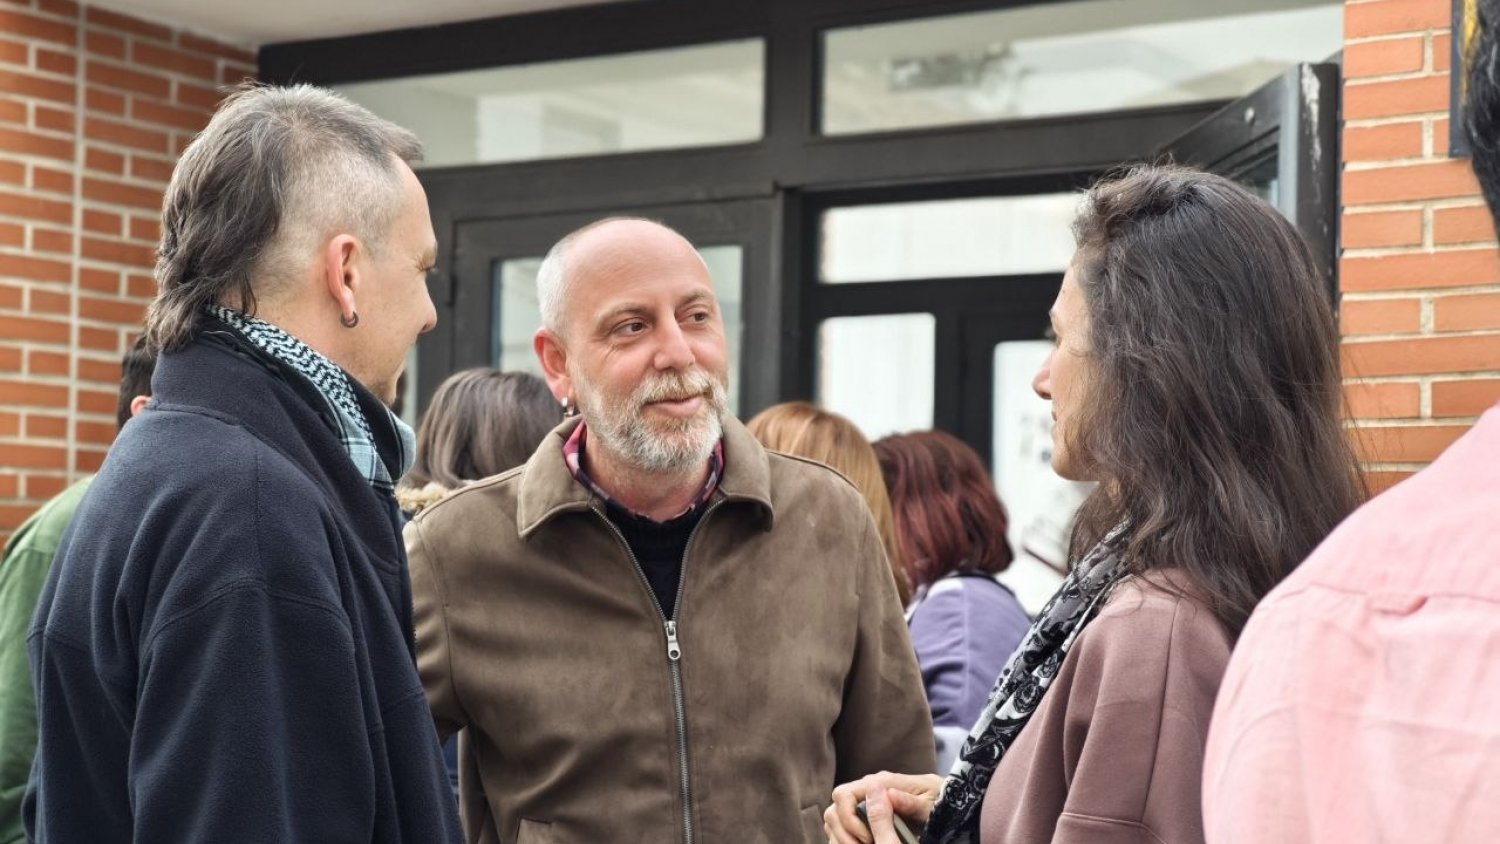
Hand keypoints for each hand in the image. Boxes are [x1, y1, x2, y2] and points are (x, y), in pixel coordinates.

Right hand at [824, 771, 942, 843]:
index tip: (869, 838)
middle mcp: (867, 789)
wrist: (942, 796)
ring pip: (835, 818)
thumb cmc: (936, 799)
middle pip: (835, 808)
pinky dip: (847, 838)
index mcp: (880, 782)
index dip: (849, 819)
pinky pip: (842, 826)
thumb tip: (888, 795)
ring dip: (845, 837)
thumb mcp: (929, 805)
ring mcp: (864, 800)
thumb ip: (910, 802)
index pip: (843, 795)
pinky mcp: (864, 813)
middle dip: (844, 832)